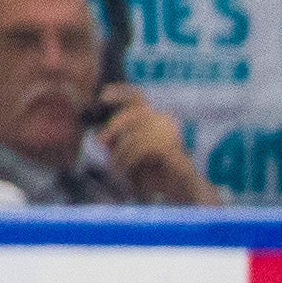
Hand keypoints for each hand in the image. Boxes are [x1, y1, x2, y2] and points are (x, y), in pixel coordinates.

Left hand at [95, 88, 215, 204]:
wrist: (180, 190)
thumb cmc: (155, 173)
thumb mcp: (130, 155)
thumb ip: (117, 144)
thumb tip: (101, 138)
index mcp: (155, 118)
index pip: (138, 97)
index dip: (121, 92)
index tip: (102, 96)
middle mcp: (165, 121)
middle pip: (133, 112)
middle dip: (114, 126)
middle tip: (101, 142)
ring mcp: (170, 133)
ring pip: (136, 133)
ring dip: (121, 151)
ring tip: (116, 165)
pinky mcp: (172, 148)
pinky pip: (145, 147)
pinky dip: (132, 158)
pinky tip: (128, 168)